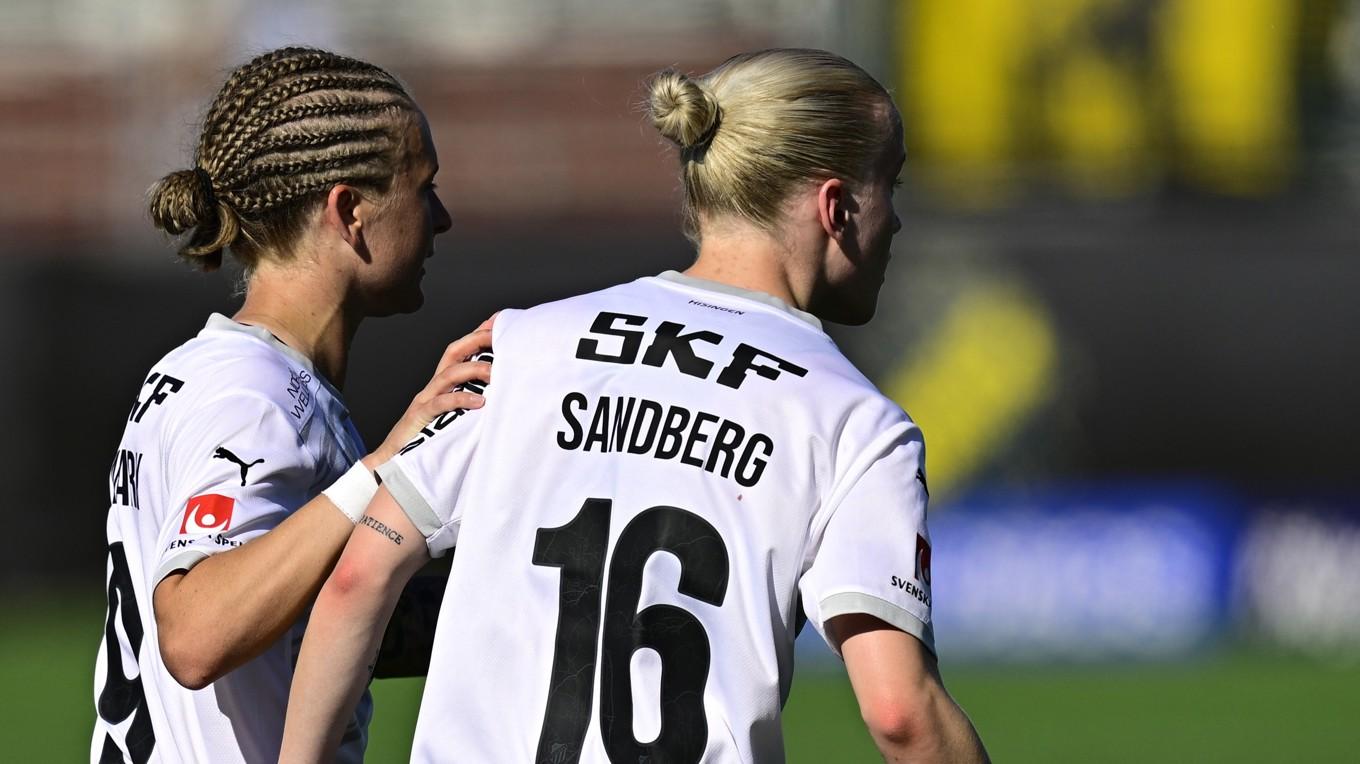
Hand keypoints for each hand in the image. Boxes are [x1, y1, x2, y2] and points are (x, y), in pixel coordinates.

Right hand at [364, 315, 494, 466]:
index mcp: (441, 385)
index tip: (499, 321)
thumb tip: (499, 397)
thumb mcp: (453, 418)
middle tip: (500, 336)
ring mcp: (425, 400)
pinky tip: (480, 402)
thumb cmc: (427, 440)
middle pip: (453, 353)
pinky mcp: (420, 417)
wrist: (394, 462)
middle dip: (476, 340)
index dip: (477, 335)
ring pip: (449, 374)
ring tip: (497, 372)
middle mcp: (433, 387)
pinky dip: (461, 399)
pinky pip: (440, 403)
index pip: (460, 352)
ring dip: (474, 369)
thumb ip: (469, 404)